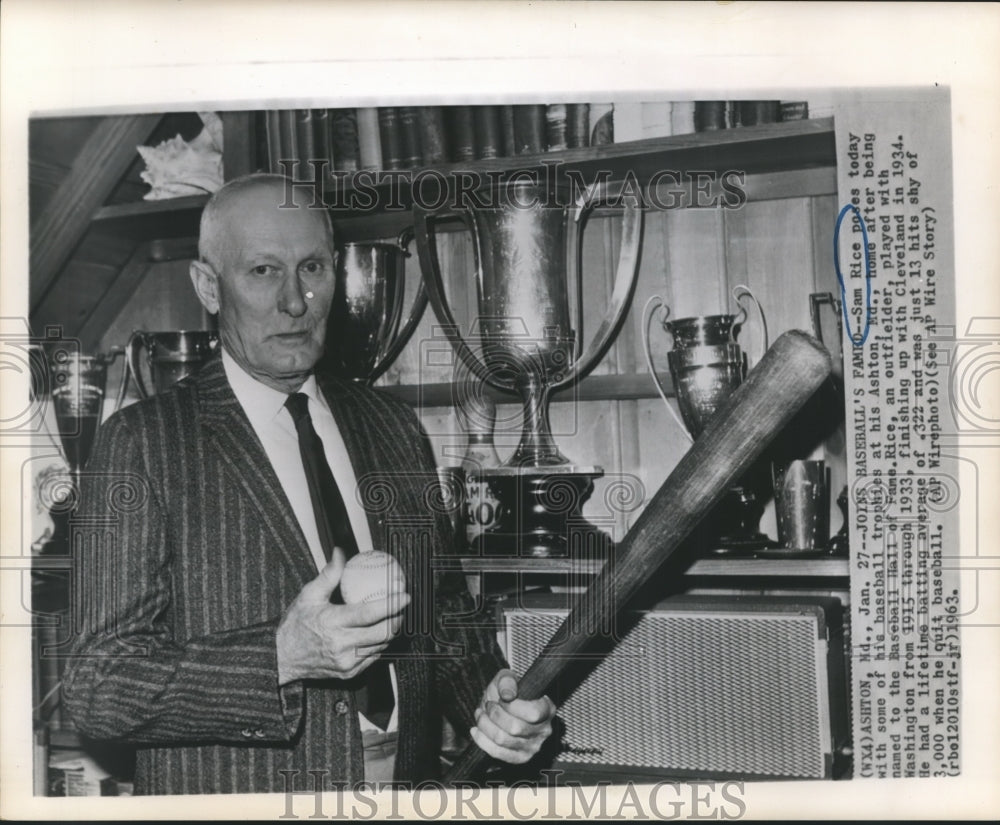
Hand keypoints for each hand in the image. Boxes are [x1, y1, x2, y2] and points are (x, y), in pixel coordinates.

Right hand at [276, 549, 409, 684]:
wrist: (283, 657)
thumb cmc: (296, 625)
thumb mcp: (309, 595)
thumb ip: (329, 575)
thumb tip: (341, 553)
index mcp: (332, 623)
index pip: (369, 614)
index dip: (391, 604)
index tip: (404, 595)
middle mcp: (341, 645)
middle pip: (382, 633)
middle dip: (397, 618)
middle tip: (401, 607)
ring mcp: (347, 662)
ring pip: (381, 646)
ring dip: (390, 631)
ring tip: (393, 617)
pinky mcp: (349, 672)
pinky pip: (373, 657)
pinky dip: (380, 644)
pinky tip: (379, 633)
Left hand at [470, 669, 554, 763]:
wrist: (502, 708)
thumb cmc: (507, 693)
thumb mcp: (507, 678)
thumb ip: (507, 681)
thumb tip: (507, 695)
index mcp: (547, 709)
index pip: (533, 713)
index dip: (512, 706)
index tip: (502, 698)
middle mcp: (544, 731)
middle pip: (514, 728)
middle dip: (495, 714)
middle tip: (488, 705)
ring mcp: (533, 747)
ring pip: (502, 740)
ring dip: (485, 725)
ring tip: (481, 714)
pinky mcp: (520, 758)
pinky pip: (497, 753)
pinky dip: (482, 740)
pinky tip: (477, 729)